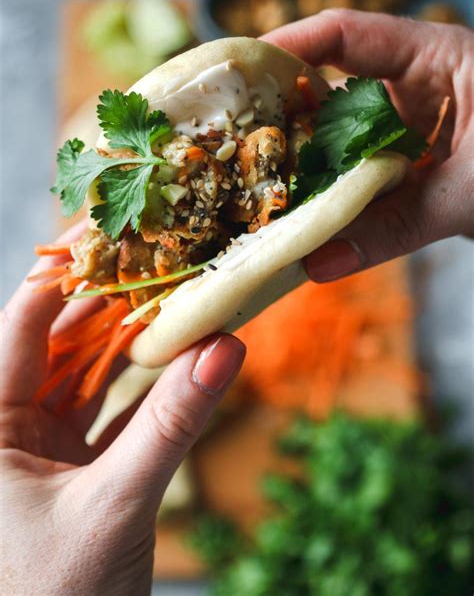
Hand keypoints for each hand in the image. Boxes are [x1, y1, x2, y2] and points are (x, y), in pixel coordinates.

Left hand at [0, 223, 244, 595]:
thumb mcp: (115, 506)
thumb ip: (172, 425)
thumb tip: (226, 347)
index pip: (23, 324)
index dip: (68, 273)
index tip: (114, 230)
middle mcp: (7, 428)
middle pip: (60, 343)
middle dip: (110, 304)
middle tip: (160, 262)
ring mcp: (40, 452)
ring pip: (87, 377)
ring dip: (131, 346)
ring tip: (175, 302)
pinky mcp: (73, 475)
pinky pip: (109, 415)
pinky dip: (145, 393)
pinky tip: (178, 364)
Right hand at [263, 9, 473, 280]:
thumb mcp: (469, 194)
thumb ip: (394, 228)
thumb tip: (316, 263)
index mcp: (438, 59)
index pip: (350, 34)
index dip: (290, 44)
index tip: (240, 69)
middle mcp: (415, 87)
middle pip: (331, 83)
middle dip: (281, 110)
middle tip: (232, 137)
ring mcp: (408, 125)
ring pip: (339, 132)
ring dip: (301, 158)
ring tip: (253, 181)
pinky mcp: (406, 161)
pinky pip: (356, 169)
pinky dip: (329, 190)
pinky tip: (298, 211)